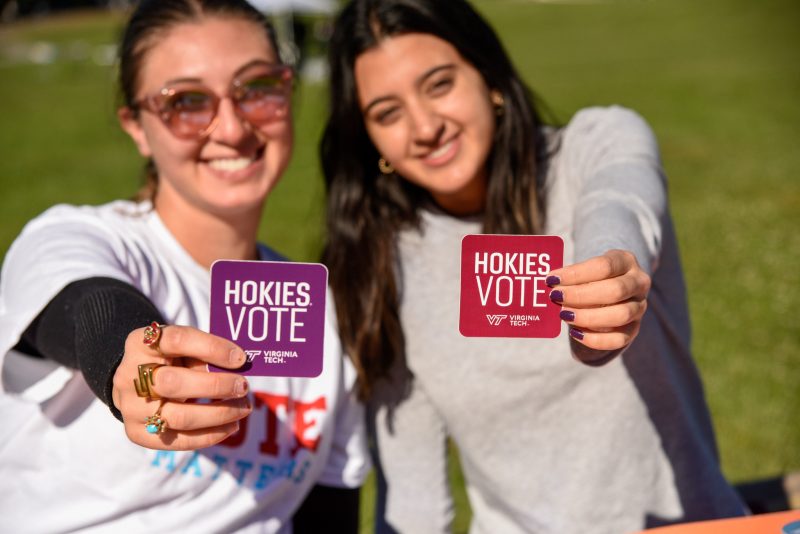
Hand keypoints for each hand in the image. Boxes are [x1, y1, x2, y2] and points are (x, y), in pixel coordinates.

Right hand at [112, 324, 252, 449]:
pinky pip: (177, 441)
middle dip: (215, 386)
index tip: (240, 358)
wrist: (135, 383)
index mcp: (141, 344)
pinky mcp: (137, 433)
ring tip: (244, 408)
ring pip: (179, 417)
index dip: (212, 348)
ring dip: (219, 414)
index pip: (177, 340)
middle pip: (173, 383)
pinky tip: (231, 426)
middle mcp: (129, 376)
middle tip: (243, 386)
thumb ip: (204, 352)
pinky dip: (211, 435)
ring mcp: (131, 408)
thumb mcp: (181, 347)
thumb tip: (239, 366)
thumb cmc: (169, 360)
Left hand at [546, 250, 650, 361]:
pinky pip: (619, 339)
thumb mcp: (587, 268)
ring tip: (564, 314)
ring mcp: (640, 307)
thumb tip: (550, 285)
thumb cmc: (594, 277)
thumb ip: (572, 276)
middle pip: (615, 290)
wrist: (612, 290)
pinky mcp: (634, 329)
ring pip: (620, 315)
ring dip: (588, 317)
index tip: (551, 279)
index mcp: (626, 261)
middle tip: (556, 297)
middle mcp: (639, 283)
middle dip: (580, 296)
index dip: (576, 274)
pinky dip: (595, 339)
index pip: (604, 266)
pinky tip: (575, 333)